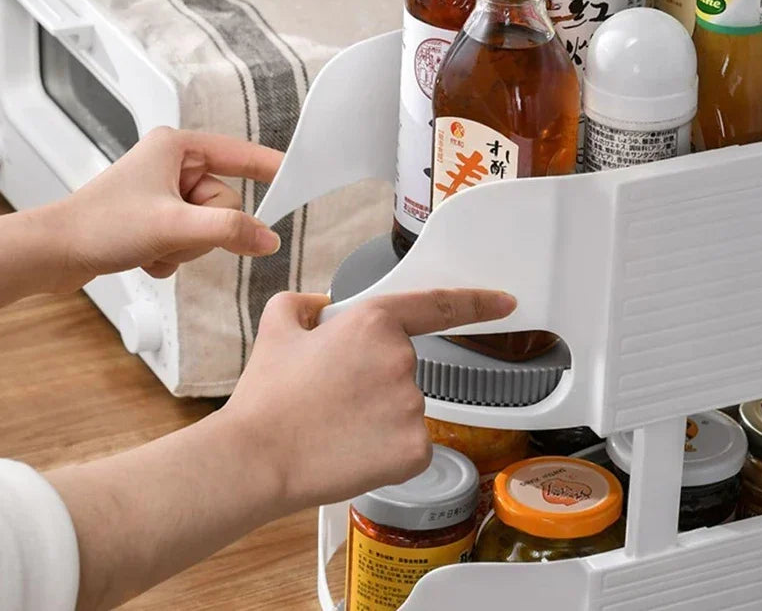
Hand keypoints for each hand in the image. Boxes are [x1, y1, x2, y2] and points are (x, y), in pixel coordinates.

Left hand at [56, 127, 281, 289]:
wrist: (55, 252)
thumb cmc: (99, 225)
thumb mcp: (174, 226)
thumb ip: (229, 230)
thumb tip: (267, 239)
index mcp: (177, 147)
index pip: (241, 155)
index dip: (271, 167)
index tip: (300, 173)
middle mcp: (173, 165)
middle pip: (226, 202)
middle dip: (204, 229)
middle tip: (173, 234)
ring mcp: (166, 193)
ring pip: (211, 226)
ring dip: (187, 246)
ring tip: (153, 245)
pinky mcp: (158, 217)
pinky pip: (192, 240)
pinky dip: (174, 254)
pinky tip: (145, 254)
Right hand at [227, 288, 517, 509]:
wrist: (257, 458)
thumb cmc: (267, 397)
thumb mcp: (277, 328)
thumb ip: (303, 302)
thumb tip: (321, 304)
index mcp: (374, 323)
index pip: (438, 306)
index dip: (477, 303)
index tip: (504, 302)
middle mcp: (402, 360)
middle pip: (405, 366)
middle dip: (376, 379)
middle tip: (334, 396)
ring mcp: (413, 407)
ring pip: (407, 407)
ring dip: (380, 415)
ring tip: (335, 425)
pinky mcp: (415, 450)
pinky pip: (411, 444)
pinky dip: (387, 448)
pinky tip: (351, 449)